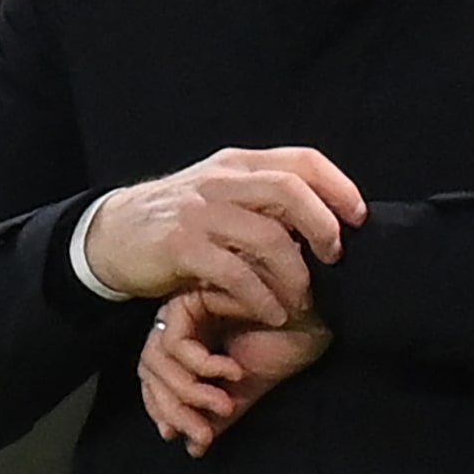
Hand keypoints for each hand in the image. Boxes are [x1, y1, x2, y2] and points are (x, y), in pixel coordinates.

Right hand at [84, 147, 365, 325]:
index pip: (302, 160)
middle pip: (290, 190)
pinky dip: (262, 296)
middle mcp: (223, 179)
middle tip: (336, 258)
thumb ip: (263, 199)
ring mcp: (201, 210)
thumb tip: (324, 218)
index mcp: (239, 163)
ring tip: (304, 300)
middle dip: (324, 225)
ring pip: (268, 235)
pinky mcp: (182, 245)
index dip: (338, 186)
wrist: (113, 234)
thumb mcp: (223, 195)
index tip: (360, 217)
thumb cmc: (181, 220)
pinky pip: (235, 272)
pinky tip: (273, 313)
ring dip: (296, 273)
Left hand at [137, 290, 332, 456]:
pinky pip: (174, 341)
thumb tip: (192, 449)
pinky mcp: (192, 296)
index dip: (164, 411)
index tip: (188, 437)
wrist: (316, 316)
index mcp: (192, 339)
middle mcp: (182, 322)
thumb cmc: (287, 343)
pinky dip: (200, 365)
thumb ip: (217, 413)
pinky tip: (233, 370)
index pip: (154, 379)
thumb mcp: (245, 388)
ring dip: (189, 391)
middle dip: (174, 409)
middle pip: (148, 370)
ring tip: (225, 403)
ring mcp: (184, 307)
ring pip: (156, 358)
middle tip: (204, 434)